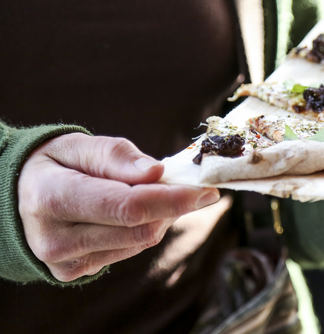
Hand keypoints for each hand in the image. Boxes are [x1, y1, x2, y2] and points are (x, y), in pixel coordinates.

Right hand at [17, 133, 218, 281]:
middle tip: (191, 187)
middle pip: (139, 228)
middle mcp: (55, 237)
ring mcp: (64, 262)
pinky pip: (129, 250)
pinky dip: (143, 228)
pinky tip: (133, 213)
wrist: (20, 196)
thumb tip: (157, 173)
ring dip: (160, 216)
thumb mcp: (79, 146)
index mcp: (52, 197)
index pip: (127, 206)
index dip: (172, 199)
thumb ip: (117, 157)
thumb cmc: (56, 164)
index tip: (207, 191)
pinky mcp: (75, 273)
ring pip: (140, 241)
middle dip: (174, 206)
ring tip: (150, 193)